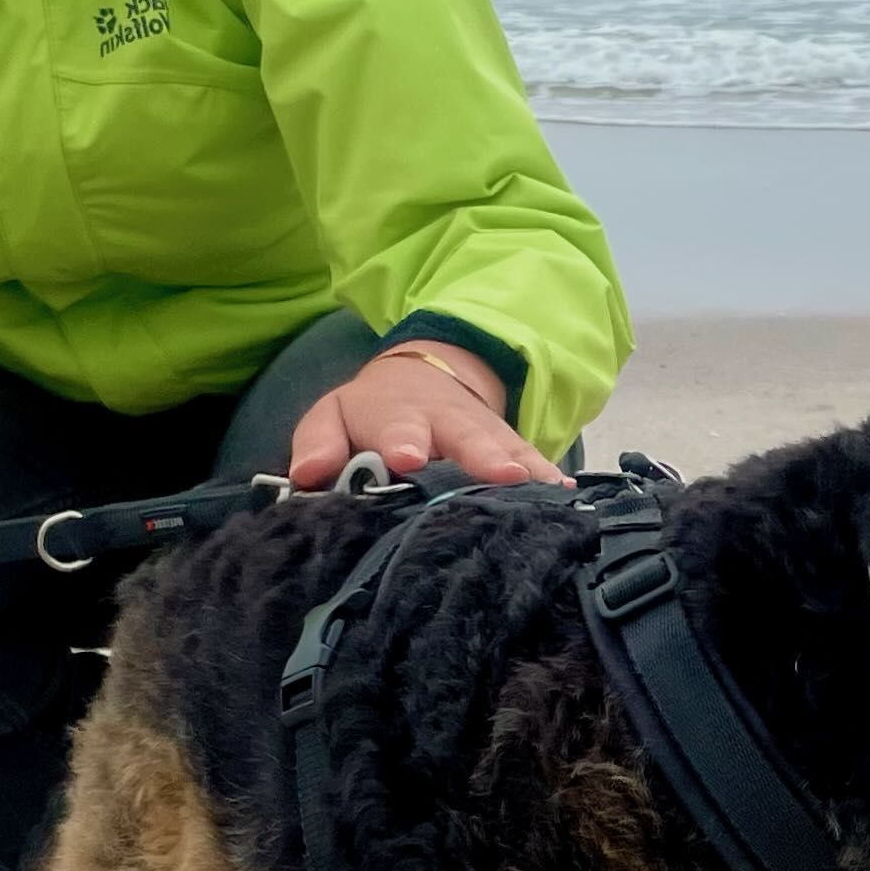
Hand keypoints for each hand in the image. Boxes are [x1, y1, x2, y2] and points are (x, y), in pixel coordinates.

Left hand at [286, 340, 566, 491]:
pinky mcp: (511, 446)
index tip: (408, 458)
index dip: (403, 442)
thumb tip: (304, 475)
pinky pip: (531, 458)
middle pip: (464, 436)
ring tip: (540, 488)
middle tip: (498, 474)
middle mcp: (445, 422)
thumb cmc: (373, 413)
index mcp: (394, 416)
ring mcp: (483, 434)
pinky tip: (565, 493)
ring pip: (504, 448)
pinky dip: (547, 474)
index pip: (397, 427)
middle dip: (480, 455)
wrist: (425, 378)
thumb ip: (318, 443)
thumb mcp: (335, 416)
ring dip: (522, 468)